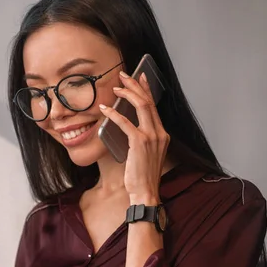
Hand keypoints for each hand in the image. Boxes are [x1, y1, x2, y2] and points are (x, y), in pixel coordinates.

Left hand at [99, 70, 169, 204]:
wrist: (146, 191)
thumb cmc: (142, 175)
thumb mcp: (144, 153)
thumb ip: (140, 138)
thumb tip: (127, 125)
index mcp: (162, 134)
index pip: (154, 106)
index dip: (146, 89)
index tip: (140, 77)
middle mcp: (160, 132)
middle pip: (148, 101)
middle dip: (135, 85)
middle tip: (124, 75)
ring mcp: (152, 137)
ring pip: (141, 106)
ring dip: (127, 93)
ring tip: (115, 87)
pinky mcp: (140, 142)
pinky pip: (126, 122)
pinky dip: (114, 114)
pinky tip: (105, 109)